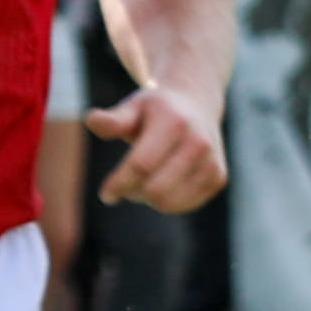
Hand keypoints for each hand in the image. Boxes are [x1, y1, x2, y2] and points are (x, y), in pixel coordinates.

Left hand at [85, 82, 228, 210]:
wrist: (196, 105)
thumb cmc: (155, 110)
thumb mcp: (132, 108)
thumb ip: (113, 120)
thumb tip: (92, 120)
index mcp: (174, 123)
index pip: (141, 165)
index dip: (118, 183)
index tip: (105, 195)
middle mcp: (198, 143)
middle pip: (155, 189)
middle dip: (132, 192)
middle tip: (123, 186)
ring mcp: (212, 162)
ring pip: (169, 202)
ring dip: (148, 199)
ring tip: (141, 183)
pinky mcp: (218, 178)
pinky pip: (185, 205)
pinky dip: (167, 201)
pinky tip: (162, 184)